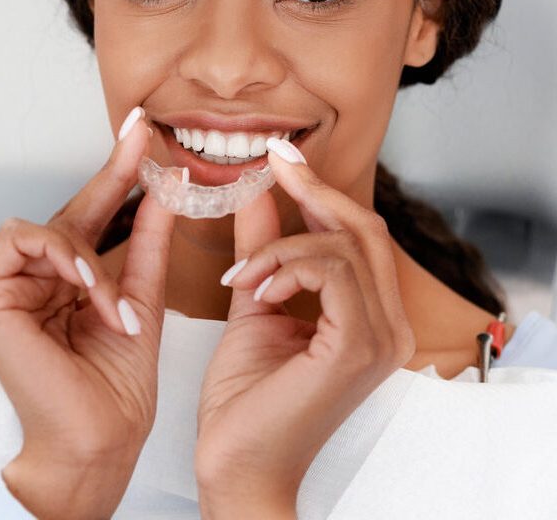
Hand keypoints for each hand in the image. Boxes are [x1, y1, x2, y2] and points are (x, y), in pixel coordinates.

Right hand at [0, 108, 177, 519]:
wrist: (100, 437)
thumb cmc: (117, 381)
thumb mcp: (143, 293)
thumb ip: (150, 239)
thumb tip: (167, 186)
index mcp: (74, 277)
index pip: (97, 213)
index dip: (118, 170)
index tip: (142, 131)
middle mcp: (42, 276)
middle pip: (75, 210)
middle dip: (112, 173)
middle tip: (140, 136)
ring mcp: (12, 284)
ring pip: (53, 226)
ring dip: (91, 257)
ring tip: (111, 300)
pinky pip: (23, 240)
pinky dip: (61, 257)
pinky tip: (84, 285)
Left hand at [195, 144, 415, 513]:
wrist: (236, 468)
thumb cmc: (246, 401)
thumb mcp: (256, 304)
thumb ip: (265, 249)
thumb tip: (261, 195)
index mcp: (372, 319)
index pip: (359, 237)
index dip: (323, 190)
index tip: (283, 157)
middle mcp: (390, 327)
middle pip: (364, 230)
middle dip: (315, 190)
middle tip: (273, 163)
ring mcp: (381, 339)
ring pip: (343, 246)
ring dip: (282, 245)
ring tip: (242, 275)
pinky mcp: (358, 347)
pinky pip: (331, 272)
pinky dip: (287, 266)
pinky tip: (256, 290)